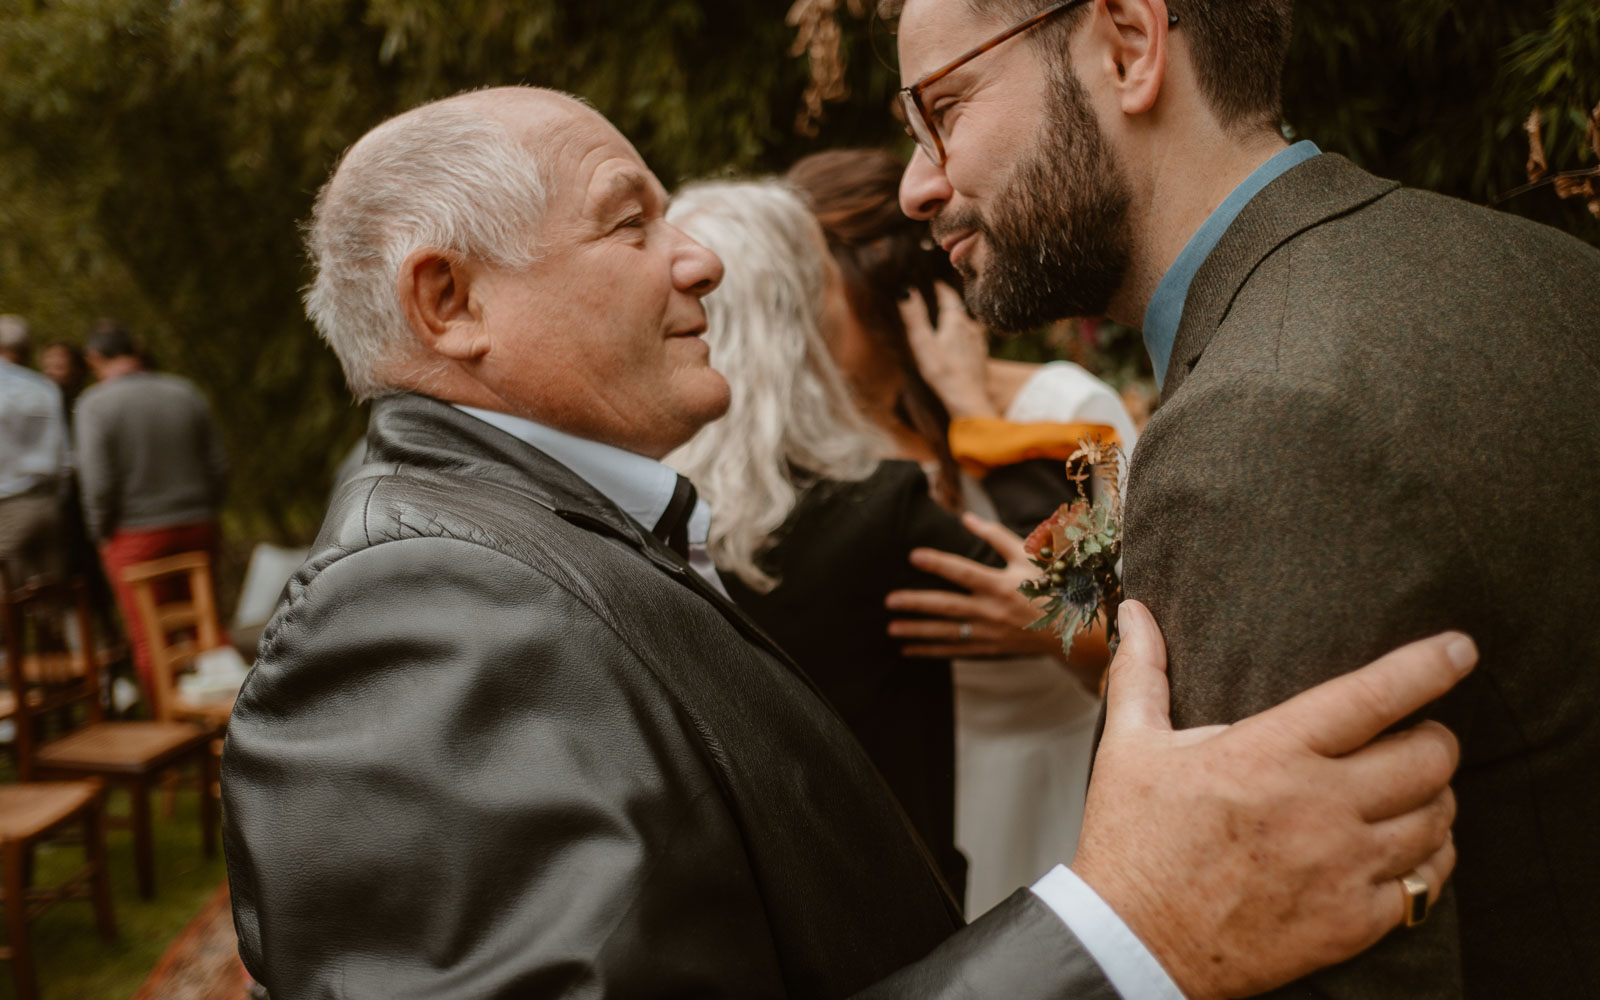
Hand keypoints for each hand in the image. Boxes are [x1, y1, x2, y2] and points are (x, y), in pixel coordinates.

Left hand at [885, 513, 1108, 688]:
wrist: (1071, 630)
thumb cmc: (1048, 587)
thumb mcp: (1026, 558)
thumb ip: (995, 537)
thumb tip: (967, 518)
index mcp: (1002, 584)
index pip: (964, 572)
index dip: (939, 563)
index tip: (914, 556)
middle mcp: (993, 610)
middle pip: (948, 606)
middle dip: (918, 604)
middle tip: (889, 601)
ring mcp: (990, 632)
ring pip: (947, 632)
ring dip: (918, 631)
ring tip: (891, 628)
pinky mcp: (989, 648)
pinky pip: (955, 650)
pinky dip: (930, 651)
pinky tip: (907, 649)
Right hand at [899, 283, 996, 418]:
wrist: (967, 398)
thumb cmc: (942, 371)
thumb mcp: (923, 342)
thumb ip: (915, 316)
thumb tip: (906, 290)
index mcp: (955, 321)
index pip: (949, 296)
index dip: (941, 288)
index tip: (934, 283)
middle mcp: (971, 327)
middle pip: (960, 309)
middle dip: (950, 303)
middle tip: (940, 298)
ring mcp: (978, 343)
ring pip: (969, 323)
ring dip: (960, 318)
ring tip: (950, 318)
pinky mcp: (981, 357)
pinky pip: (974, 339)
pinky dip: (966, 335)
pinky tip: (963, 342)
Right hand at [1071, 600, 1466, 998]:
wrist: (1132, 944)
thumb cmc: (1132, 842)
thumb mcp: (1129, 747)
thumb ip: (1143, 673)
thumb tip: (1136, 612)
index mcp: (1267, 753)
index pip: (1372, 696)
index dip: (1428, 666)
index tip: (1458, 648)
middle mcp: (1317, 806)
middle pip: (1428, 758)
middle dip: (1435, 740)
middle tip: (1419, 737)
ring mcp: (1341, 867)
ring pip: (1436, 820)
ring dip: (1434, 800)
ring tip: (1410, 793)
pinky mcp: (1352, 922)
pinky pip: (1426, 885)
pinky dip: (1429, 861)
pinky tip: (1407, 850)